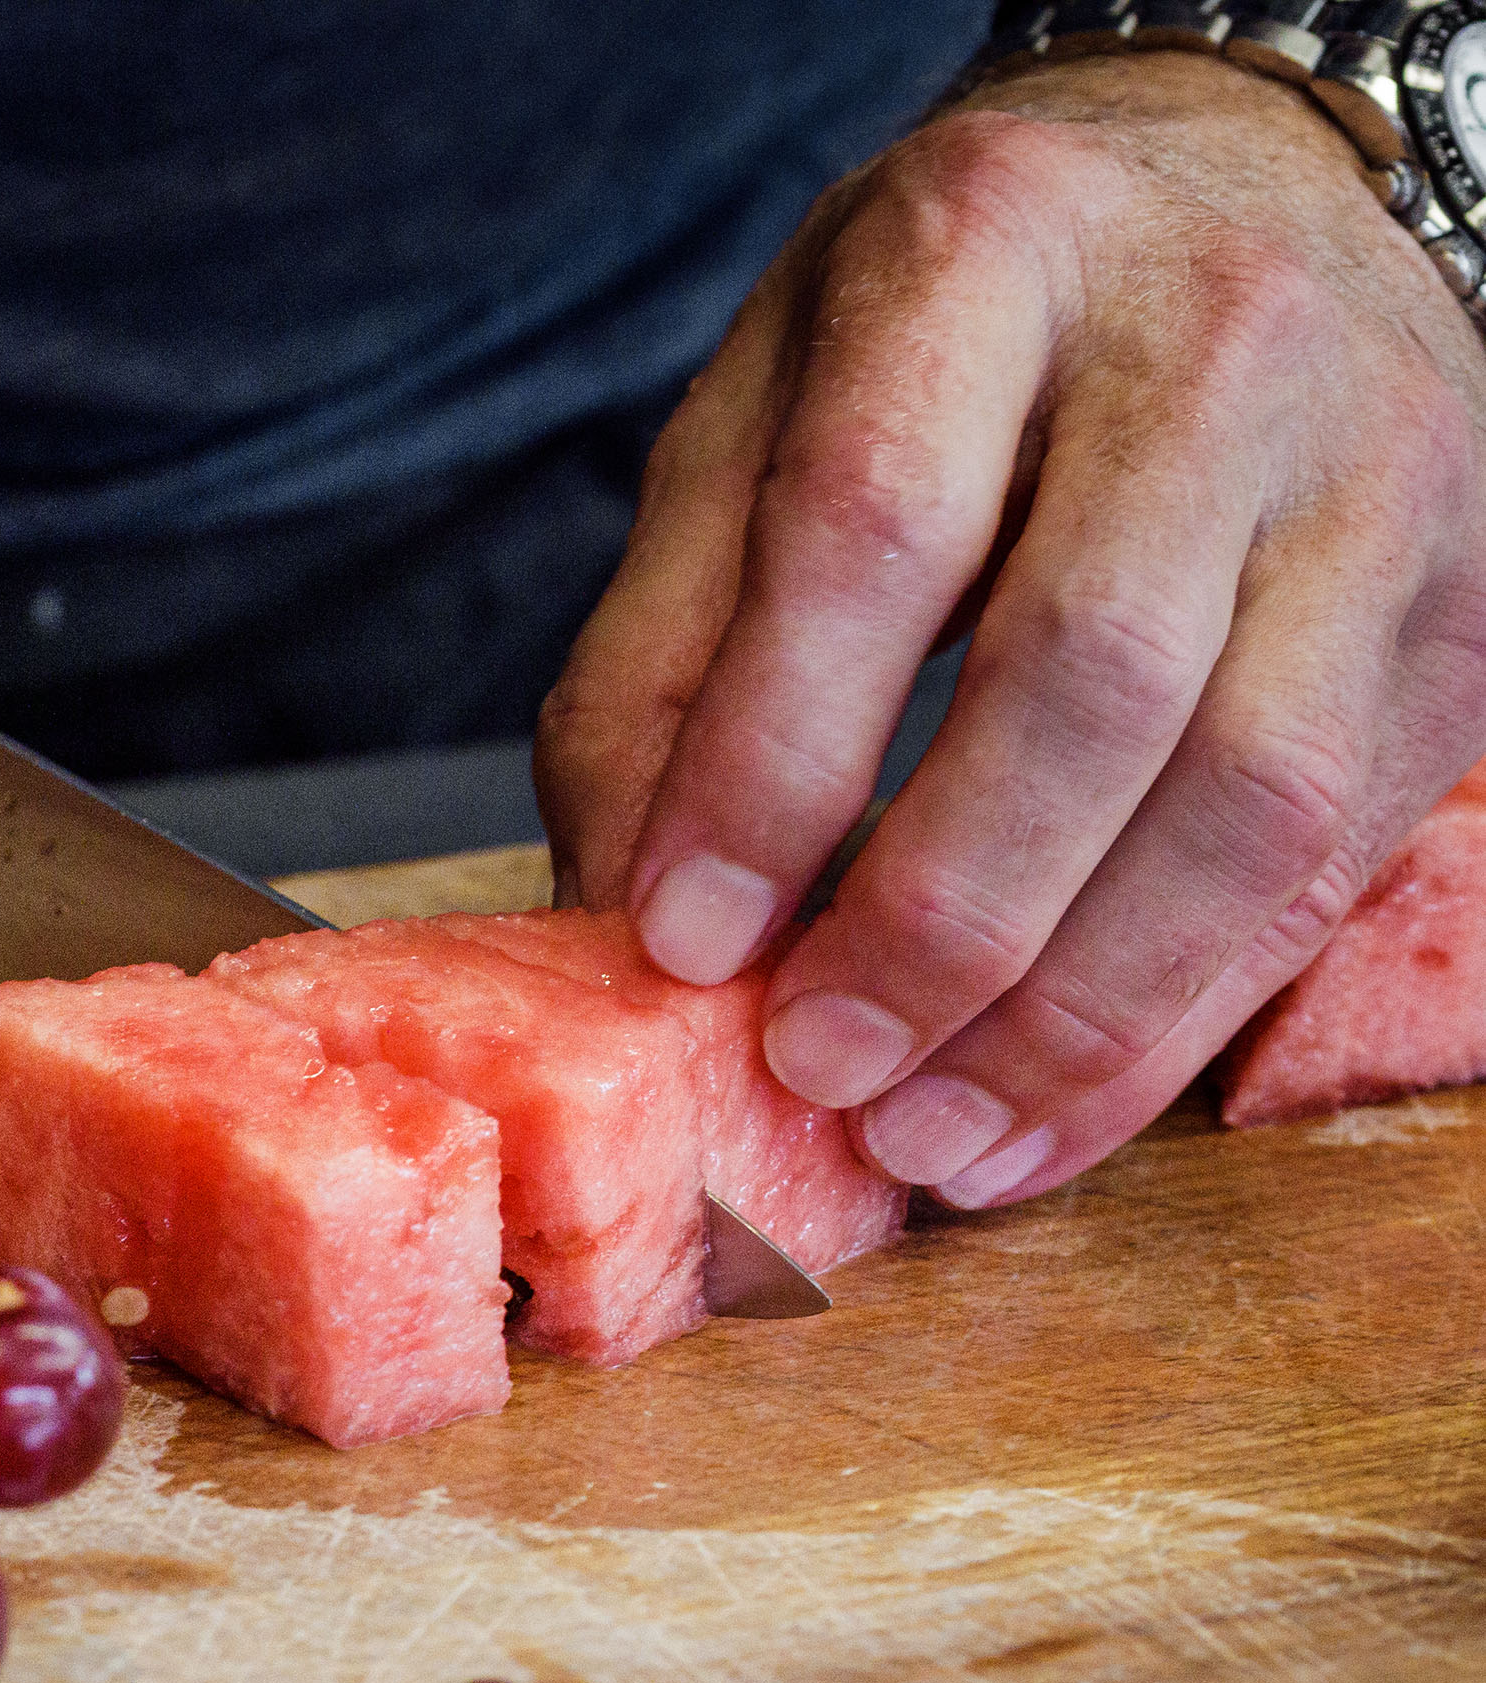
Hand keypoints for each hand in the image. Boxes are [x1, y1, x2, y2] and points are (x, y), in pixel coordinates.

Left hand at [536, 51, 1485, 1206]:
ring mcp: (1380, 475)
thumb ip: (664, 654)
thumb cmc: (944, 343)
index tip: (686, 940)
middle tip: (812, 1067)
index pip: (879, 530)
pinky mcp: (1461, 620)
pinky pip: (1329, 863)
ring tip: (921, 1140)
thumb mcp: (751, 423)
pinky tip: (1037, 1117)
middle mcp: (1219, 340)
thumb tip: (624, 918)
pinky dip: (1172, 1023)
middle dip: (939, 917)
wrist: (1221, 197)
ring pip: (1248, 795)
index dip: (775, 760)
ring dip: (1072, 1013)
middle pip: (1091, 677)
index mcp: (993, 247)